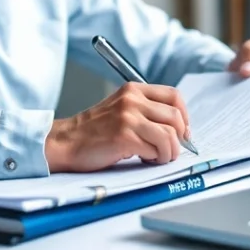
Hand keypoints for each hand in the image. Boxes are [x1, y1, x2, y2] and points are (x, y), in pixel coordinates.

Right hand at [45, 83, 190, 171]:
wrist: (66, 142)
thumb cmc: (94, 132)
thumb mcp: (121, 110)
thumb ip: (146, 112)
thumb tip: (179, 130)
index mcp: (133, 90)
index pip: (174, 96)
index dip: (184, 116)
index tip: (182, 132)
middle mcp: (132, 100)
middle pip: (175, 116)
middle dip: (179, 138)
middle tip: (170, 150)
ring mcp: (128, 117)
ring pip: (169, 134)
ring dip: (169, 152)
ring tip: (156, 158)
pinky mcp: (124, 136)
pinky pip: (156, 148)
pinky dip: (156, 158)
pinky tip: (145, 159)